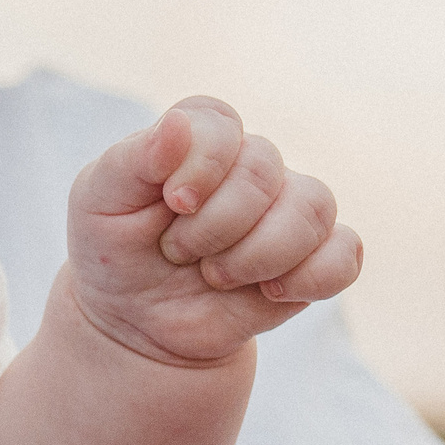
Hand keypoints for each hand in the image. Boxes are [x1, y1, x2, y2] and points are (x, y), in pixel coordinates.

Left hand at [67, 96, 361, 365]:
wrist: (136, 321)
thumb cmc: (114, 250)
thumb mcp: (98, 203)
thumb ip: (133, 159)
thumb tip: (178, 122)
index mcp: (199, 139)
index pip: (220, 124)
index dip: (202, 164)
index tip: (172, 205)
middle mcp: (251, 166)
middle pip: (264, 169)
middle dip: (215, 225)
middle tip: (177, 252)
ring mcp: (288, 210)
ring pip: (313, 207)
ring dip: (256, 254)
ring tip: (215, 277)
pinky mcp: (314, 257)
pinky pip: (346, 253)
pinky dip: (311, 277)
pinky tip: (271, 293)